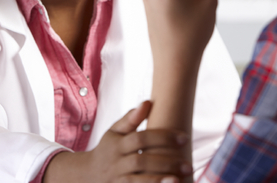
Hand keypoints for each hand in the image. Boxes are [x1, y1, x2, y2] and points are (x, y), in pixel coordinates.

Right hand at [44, 101, 191, 182]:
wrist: (87, 174)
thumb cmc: (109, 148)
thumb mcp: (114, 132)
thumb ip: (130, 119)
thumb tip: (147, 102)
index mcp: (118, 144)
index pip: (141, 138)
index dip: (162, 137)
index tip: (185, 138)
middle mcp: (117, 162)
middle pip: (141, 161)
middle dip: (166, 162)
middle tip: (188, 164)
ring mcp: (117, 179)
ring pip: (137, 181)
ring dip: (158, 181)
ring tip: (179, 180)